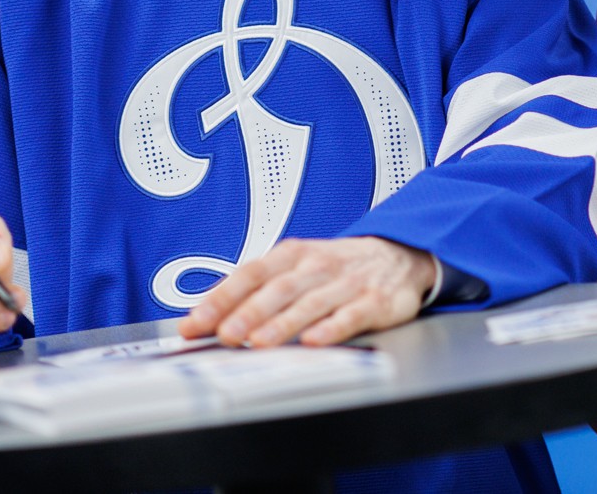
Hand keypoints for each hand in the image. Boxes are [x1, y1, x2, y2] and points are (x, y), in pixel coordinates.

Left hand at [181, 237, 435, 347]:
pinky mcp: (375, 301)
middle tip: (224, 335)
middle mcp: (318, 266)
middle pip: (278, 289)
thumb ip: (256, 290)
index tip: (196, 320)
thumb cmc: (338, 267)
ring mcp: (347, 283)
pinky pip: (352, 314)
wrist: (400, 255)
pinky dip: (333, 328)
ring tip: (259, 342)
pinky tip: (315, 341)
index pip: (251, 273)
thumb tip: (206, 315)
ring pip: (310, 303)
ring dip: (283, 323)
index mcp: (293, 255)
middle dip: (248, 312)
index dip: (222, 296)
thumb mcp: (296, 267)